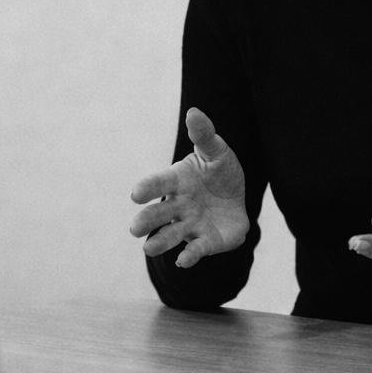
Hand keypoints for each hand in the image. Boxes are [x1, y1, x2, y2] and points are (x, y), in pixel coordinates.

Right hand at [130, 107, 248, 267]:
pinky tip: (183, 260)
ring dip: (160, 241)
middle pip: (159, 212)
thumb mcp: (216, 150)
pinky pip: (196, 249)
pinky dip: (189, 255)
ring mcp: (190, 224)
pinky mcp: (206, 241)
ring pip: (171, 234)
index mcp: (177, 180)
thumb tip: (194, 112)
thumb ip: (204, 134)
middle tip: (134, 228)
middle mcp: (178, 205)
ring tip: (148, 248)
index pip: (159, 183)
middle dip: (147, 220)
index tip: (135, 193)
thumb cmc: (219, 170)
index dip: (148, 187)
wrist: (237, 196)